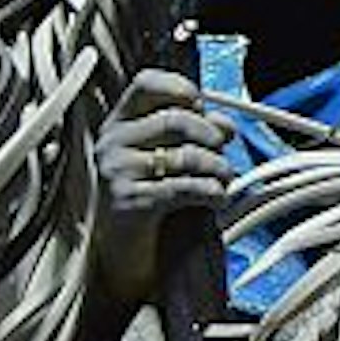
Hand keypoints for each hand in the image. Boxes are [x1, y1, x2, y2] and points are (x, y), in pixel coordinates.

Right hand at [92, 67, 232, 303]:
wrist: (120, 257)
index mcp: (118, 124)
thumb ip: (193, 135)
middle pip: (176, 119)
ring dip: (218, 167)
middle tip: (224, 152)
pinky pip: (183, 188)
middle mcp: (112, 143)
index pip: (145, 83)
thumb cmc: (147, 203)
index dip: (180, 87)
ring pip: (185, 155)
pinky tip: (218, 199)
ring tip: (225, 180)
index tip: (202, 104)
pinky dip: (211, 191)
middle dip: (211, 136)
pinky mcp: (129, 203)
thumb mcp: (167, 160)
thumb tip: (227, 124)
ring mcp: (117, 173)